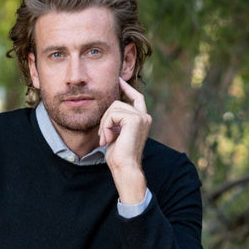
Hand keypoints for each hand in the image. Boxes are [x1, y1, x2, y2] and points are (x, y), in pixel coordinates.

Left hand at [99, 78, 151, 203]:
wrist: (125, 169)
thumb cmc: (119, 158)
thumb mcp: (116, 136)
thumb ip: (116, 123)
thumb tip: (109, 113)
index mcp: (142, 120)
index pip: (136, 98)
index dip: (127, 88)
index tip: (118, 80)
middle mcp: (144, 117)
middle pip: (118, 102)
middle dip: (106, 118)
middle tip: (103, 136)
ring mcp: (141, 117)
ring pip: (114, 107)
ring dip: (105, 123)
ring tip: (106, 139)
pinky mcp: (135, 119)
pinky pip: (113, 113)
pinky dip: (106, 125)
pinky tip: (108, 138)